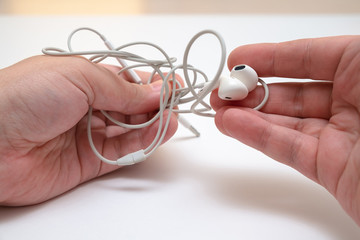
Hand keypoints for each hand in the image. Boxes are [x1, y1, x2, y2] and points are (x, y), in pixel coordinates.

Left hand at [0, 55, 177, 205]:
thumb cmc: (22, 97)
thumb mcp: (79, 77)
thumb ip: (121, 88)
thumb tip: (155, 92)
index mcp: (83, 80)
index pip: (126, 82)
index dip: (150, 84)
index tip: (172, 86)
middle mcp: (87, 107)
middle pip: (131, 107)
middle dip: (154, 105)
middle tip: (175, 104)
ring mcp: (89, 135)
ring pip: (130, 130)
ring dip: (153, 124)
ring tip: (172, 119)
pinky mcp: (89, 161)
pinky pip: (122, 152)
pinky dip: (142, 144)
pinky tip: (158, 133)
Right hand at [211, 36, 359, 224]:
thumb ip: (341, 58)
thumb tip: (300, 56)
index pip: (312, 58)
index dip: (272, 56)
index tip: (239, 59)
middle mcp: (357, 102)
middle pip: (294, 90)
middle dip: (254, 87)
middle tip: (223, 88)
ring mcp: (344, 137)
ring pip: (286, 121)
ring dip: (248, 114)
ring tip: (219, 107)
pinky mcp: (333, 169)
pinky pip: (288, 148)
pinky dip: (258, 137)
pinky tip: (232, 126)